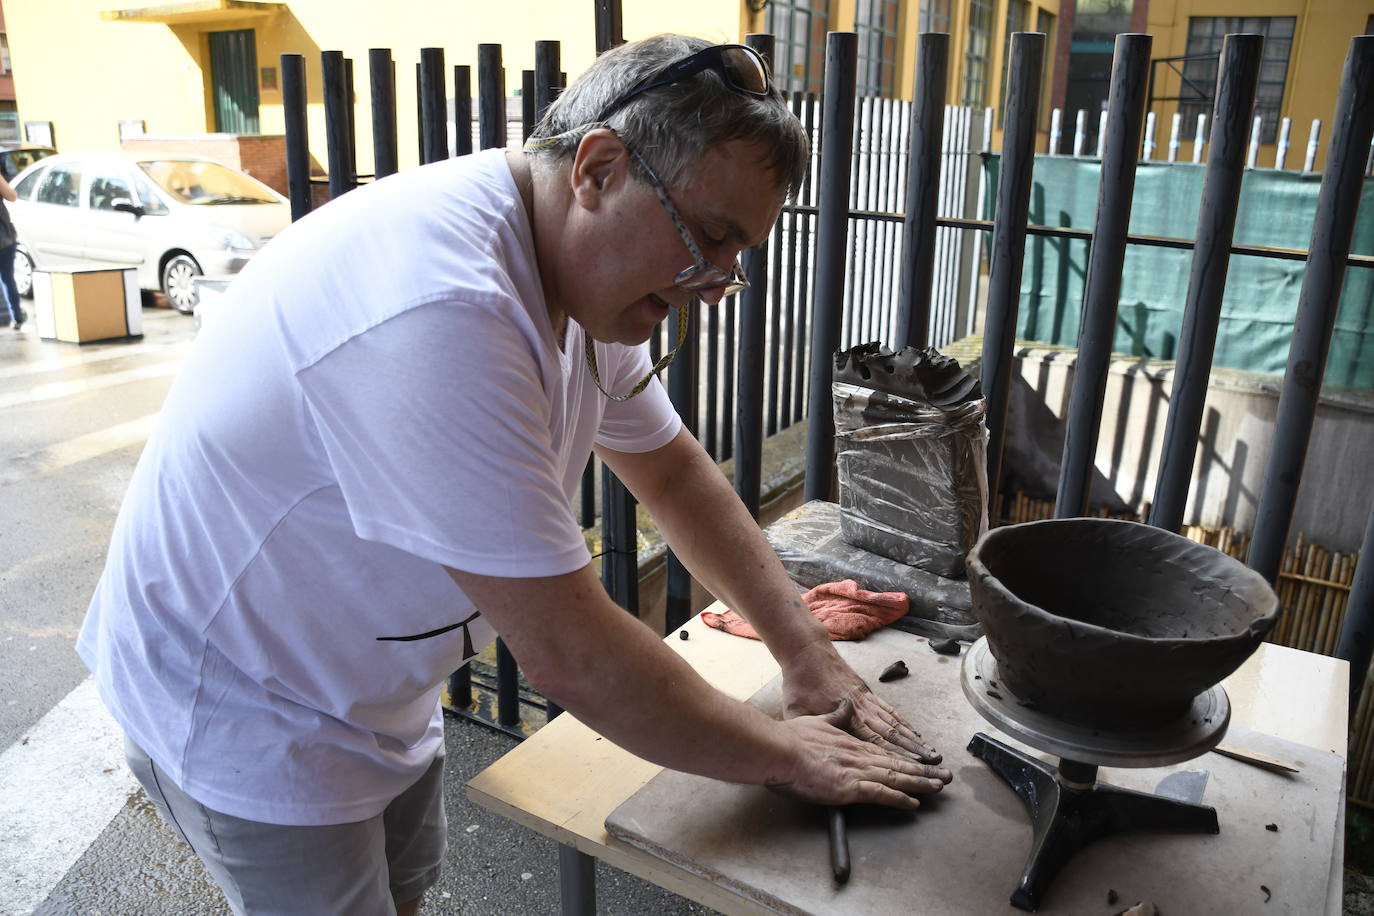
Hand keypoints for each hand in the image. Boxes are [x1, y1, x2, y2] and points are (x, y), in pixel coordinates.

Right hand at [767, 699, 951, 807]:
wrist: (781, 749)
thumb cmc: (791, 738)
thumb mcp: (816, 721)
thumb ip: (834, 718)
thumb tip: (843, 706)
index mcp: (852, 743)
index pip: (886, 752)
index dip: (907, 757)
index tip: (923, 762)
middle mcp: (860, 755)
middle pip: (898, 764)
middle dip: (923, 771)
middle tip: (945, 776)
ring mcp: (857, 770)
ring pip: (896, 777)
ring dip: (919, 783)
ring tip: (938, 787)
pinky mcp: (851, 787)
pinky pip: (881, 794)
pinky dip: (899, 798)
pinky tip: (914, 803)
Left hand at [781, 642, 943, 764]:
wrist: (808, 652)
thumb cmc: (800, 683)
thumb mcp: (796, 711)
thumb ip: (810, 732)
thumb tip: (811, 753)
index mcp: (846, 717)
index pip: (875, 742)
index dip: (895, 756)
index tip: (912, 768)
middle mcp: (862, 709)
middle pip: (893, 734)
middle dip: (915, 750)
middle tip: (934, 763)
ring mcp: (867, 699)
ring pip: (896, 722)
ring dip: (915, 738)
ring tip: (932, 752)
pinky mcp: (868, 691)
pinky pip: (891, 710)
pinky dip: (905, 723)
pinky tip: (915, 732)